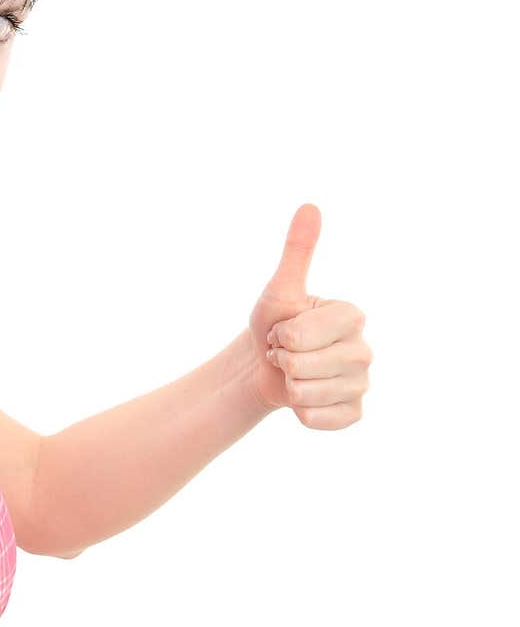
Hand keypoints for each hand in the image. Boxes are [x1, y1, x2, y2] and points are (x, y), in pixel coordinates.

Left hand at [248, 203, 372, 426]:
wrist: (263, 368)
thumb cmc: (272, 324)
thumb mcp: (280, 289)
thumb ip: (297, 251)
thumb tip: (310, 207)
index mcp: (352, 316)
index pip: (308, 332)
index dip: (283, 334)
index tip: (283, 329)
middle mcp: (364, 349)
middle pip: (307, 365)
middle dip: (282, 361)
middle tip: (284, 353)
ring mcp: (361, 383)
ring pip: (309, 394)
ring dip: (288, 387)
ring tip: (292, 374)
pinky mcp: (353, 412)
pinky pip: (320, 420)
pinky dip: (301, 413)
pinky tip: (302, 400)